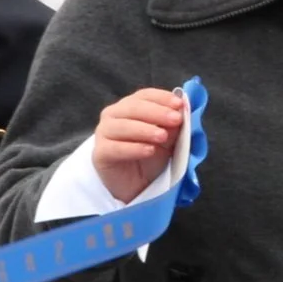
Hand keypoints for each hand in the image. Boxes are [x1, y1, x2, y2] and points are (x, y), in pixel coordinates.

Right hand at [92, 88, 186, 203]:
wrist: (136, 186)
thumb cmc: (150, 157)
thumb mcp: (167, 139)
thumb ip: (173, 125)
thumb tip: (181, 111)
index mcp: (129, 106)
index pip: (144, 95)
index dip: (162, 98)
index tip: (179, 104)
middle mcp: (113, 115)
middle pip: (133, 107)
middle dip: (156, 112)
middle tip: (176, 119)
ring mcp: (104, 133)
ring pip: (122, 126)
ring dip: (145, 129)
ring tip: (162, 136)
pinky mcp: (100, 153)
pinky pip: (115, 148)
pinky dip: (134, 148)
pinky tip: (149, 150)